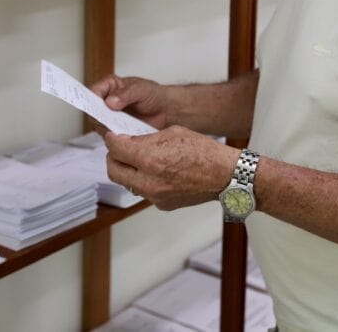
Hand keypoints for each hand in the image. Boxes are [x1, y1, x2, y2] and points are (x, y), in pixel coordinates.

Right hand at [90, 74, 171, 129]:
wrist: (167, 111)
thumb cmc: (154, 95)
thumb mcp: (141, 90)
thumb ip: (125, 94)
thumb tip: (110, 101)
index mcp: (110, 87)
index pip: (93, 92)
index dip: (90, 99)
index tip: (94, 106)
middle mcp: (107, 103)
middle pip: (94, 112)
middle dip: (100, 117)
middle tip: (110, 120)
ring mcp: (111, 119)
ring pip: (101, 126)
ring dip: (109, 129)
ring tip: (123, 128)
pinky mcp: (117, 132)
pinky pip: (112, 137)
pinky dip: (117, 138)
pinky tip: (128, 136)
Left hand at [104, 126, 239, 210]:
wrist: (225, 175)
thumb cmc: (204, 152)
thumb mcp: (172, 133)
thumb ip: (146, 138)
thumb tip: (130, 141)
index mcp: (150, 159)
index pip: (115, 149)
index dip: (111, 140)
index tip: (113, 136)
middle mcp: (149, 181)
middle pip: (113, 170)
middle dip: (113, 157)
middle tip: (120, 148)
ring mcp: (155, 196)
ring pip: (126, 182)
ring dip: (127, 170)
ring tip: (138, 160)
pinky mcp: (162, 205)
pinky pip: (143, 191)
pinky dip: (143, 180)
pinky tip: (155, 171)